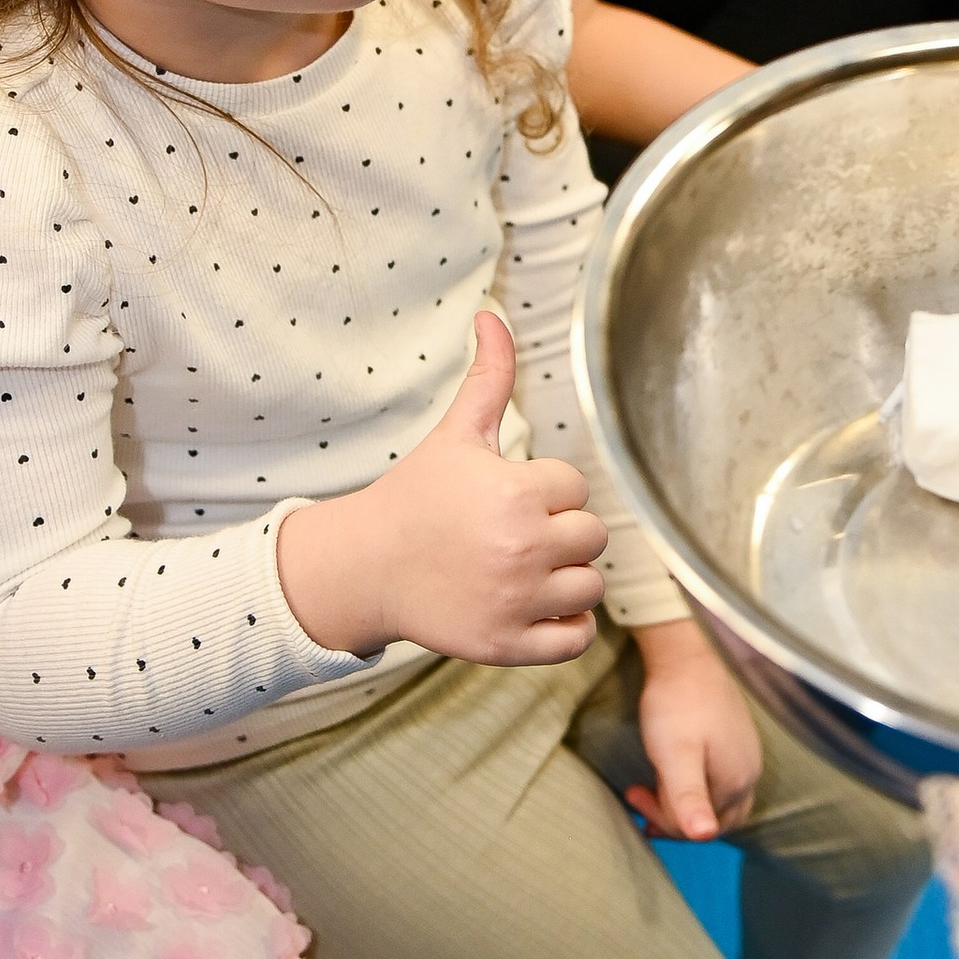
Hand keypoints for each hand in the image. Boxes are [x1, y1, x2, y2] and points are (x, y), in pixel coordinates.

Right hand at [279, 312, 608, 665]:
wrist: (366, 567)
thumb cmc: (416, 496)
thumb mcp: (455, 434)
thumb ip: (489, 377)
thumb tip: (492, 314)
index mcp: (516, 493)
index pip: (576, 489)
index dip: (546, 490)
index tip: (508, 497)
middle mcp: (522, 548)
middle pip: (592, 537)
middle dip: (561, 533)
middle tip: (516, 534)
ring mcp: (516, 601)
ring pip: (590, 586)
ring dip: (567, 579)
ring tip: (523, 570)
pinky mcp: (508, 644)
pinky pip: (577, 637)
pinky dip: (567, 626)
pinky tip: (535, 605)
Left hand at [624, 620, 761, 841]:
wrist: (687, 655)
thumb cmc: (677, 705)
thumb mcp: (675, 755)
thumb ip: (688, 797)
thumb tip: (704, 836)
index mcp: (736, 783)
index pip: (700, 827)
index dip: (663, 819)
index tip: (634, 795)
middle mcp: (749, 775)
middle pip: (713, 819)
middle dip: (673, 817)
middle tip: (638, 797)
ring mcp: (746, 758)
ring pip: (716, 801)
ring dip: (682, 802)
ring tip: (650, 790)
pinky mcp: (738, 743)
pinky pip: (719, 781)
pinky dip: (694, 786)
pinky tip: (673, 773)